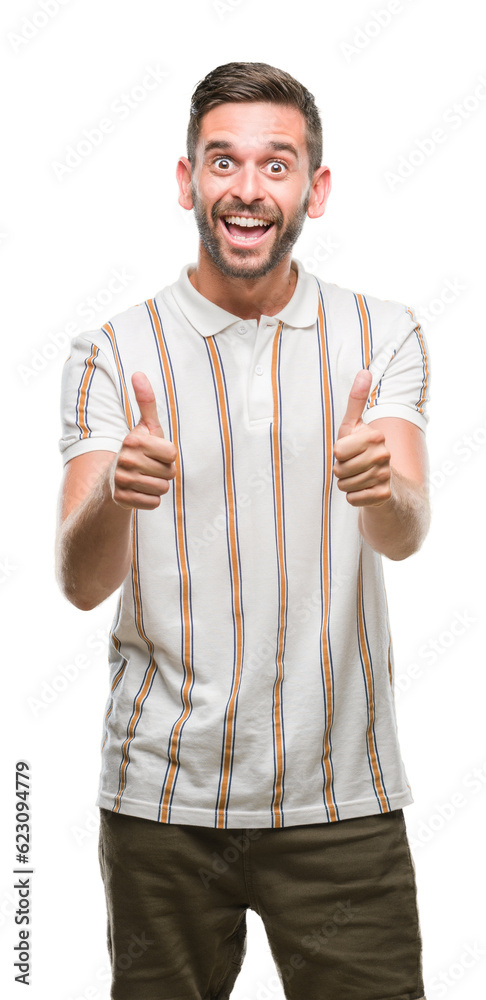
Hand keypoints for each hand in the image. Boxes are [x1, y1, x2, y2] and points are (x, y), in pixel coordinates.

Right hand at [110, 372, 176, 509]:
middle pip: (169, 473)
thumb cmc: (138, 450)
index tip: (155, 453)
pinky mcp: (122, 499)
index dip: (168, 456)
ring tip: (144, 479)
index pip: (172, 454)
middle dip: (164, 472)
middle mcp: (125, 459)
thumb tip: (138, 373)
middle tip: (149, 468)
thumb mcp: (145, 426)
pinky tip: (139, 492)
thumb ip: (146, 401)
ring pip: (162, 488)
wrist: (113, 480)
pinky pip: (154, 503)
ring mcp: (121, 480)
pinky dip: (150, 500)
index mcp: (133, 440)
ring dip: (158, 486)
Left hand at [332, 370, 391, 506]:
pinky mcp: (384, 496)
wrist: (388, 485)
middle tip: (352, 467)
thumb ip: (357, 400)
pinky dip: (354, 497)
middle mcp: (384, 455)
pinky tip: (364, 491)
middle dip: (341, 471)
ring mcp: (386, 476)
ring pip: (345, 485)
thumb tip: (364, 371)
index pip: (338, 450)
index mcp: (375, 436)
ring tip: (358, 478)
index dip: (339, 454)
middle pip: (340, 469)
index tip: (349, 452)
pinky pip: (353, 499)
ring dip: (346, 484)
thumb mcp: (355, 426)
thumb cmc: (363, 451)